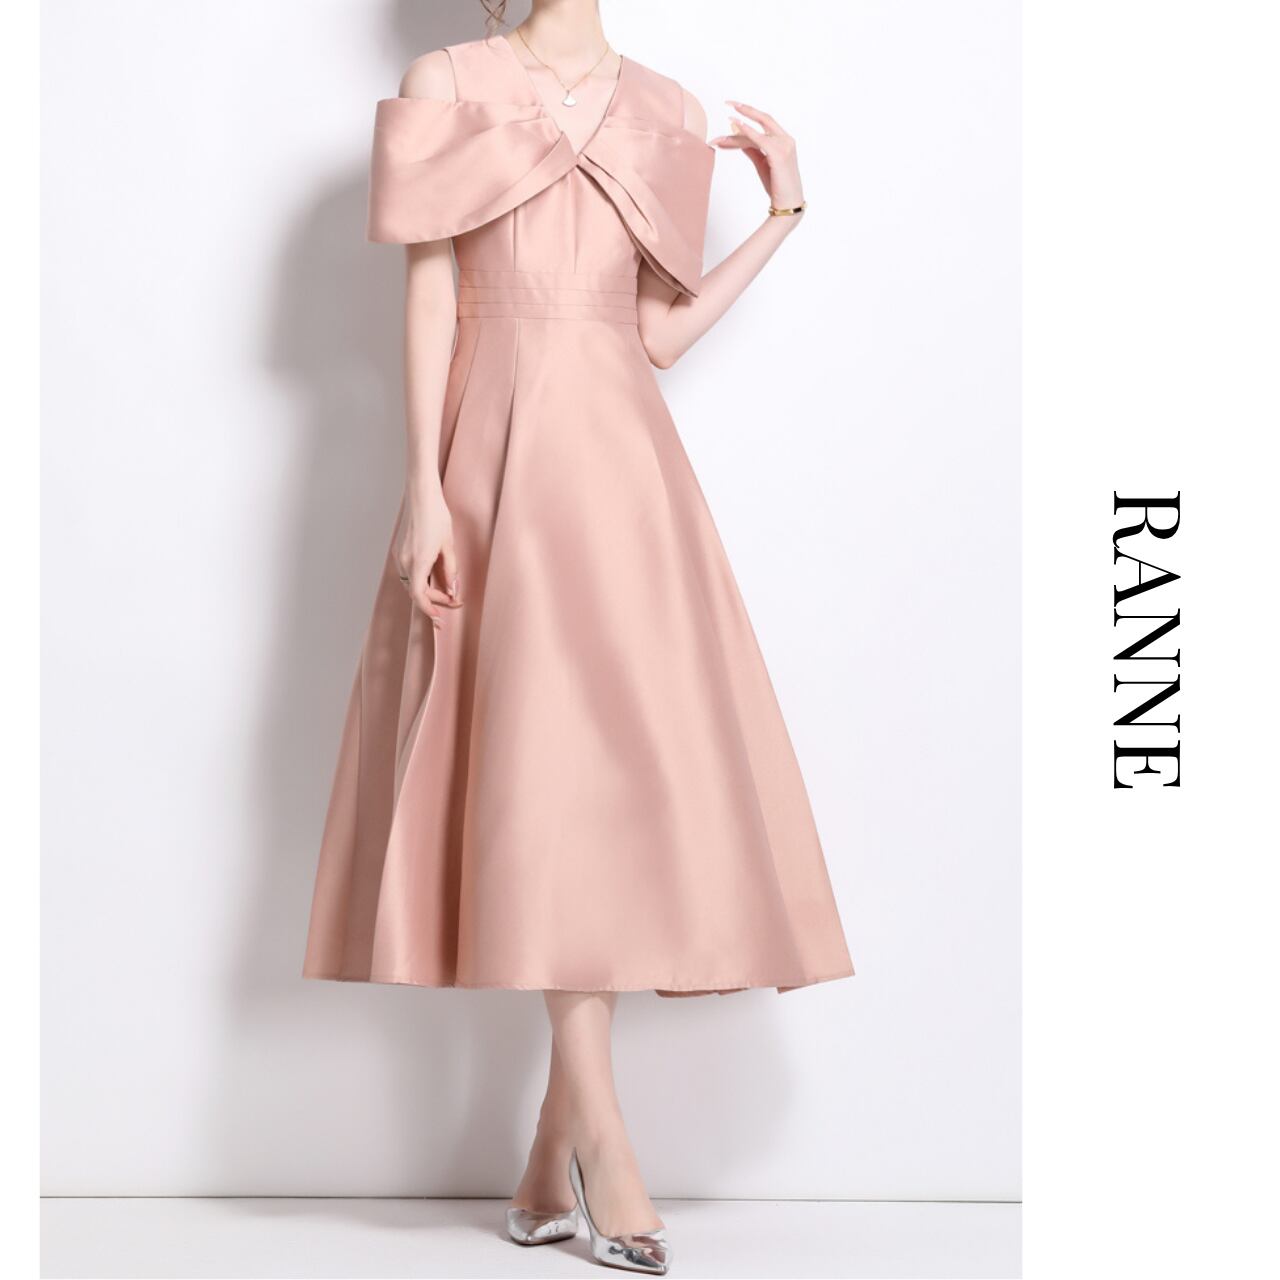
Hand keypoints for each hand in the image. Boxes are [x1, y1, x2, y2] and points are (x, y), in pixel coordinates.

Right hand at [395, 482, 461, 627]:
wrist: (421, 495)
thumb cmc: (437, 516)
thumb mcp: (449, 545)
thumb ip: (450, 570)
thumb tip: (452, 590)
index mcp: (417, 562)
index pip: (419, 596)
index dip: (429, 610)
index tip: (439, 619)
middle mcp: (404, 561)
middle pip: (416, 592)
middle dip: (434, 600)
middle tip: (454, 601)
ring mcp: (400, 556)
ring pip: (411, 583)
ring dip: (427, 591)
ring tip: (447, 592)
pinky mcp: (400, 550)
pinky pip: (409, 573)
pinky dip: (421, 580)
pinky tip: (434, 578)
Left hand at [709, 101, 803, 209]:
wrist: (788, 204)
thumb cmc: (777, 186)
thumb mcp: (762, 163)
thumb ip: (752, 148)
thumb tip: (738, 136)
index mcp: (784, 140)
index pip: (764, 123)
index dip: (747, 118)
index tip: (731, 116)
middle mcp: (786, 139)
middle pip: (764, 118)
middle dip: (746, 108)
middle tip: (728, 102)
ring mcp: (784, 146)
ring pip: (756, 133)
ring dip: (736, 134)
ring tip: (719, 137)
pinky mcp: (779, 155)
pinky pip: (760, 140)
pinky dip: (747, 131)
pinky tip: (736, 126)